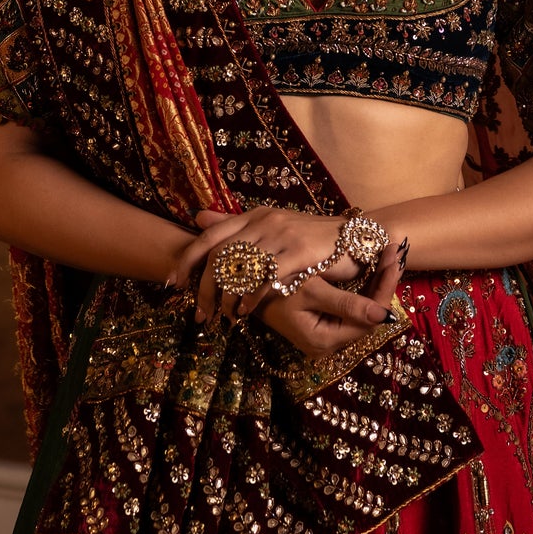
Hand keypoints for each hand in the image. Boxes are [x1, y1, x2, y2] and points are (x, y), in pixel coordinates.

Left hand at [170, 207, 387, 326]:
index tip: (173, 284)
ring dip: (226, 298)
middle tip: (198, 313)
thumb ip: (235, 224)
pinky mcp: (300, 252)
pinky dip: (251, 297)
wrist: (358, 236)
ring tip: (222, 318)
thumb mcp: (271, 226)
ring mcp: (282, 235)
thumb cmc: (313, 238)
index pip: (210, 236)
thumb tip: (198, 216)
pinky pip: (267, 277)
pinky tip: (245, 312)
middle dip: (204, 288)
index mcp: (254, 215)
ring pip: (240, 268)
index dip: (187, 260)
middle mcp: (264, 221)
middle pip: (220, 255)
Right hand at [255, 241, 404, 360]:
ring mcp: (326, 333)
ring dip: (375, 280)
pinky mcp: (322, 322)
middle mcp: (329, 342)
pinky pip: (351, 304)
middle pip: (369, 312)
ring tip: (388, 254)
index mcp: (327, 339)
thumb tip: (384, 316)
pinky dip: (362, 284)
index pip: (369, 316)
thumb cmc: (272, 289)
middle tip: (395, 251)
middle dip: (383, 280)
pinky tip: (371, 264)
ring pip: (362, 307)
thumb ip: (346, 304)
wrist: (242, 289)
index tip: (393, 257)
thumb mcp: (309, 292)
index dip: (384, 287)